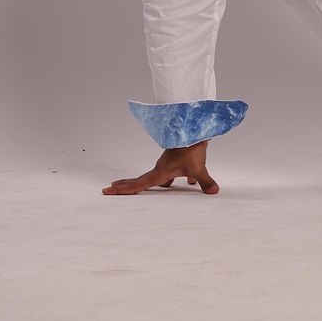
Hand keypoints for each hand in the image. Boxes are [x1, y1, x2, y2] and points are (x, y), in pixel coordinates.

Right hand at [101, 139, 218, 194]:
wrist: (194, 128)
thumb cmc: (192, 147)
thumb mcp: (199, 167)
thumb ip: (205, 181)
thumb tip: (213, 192)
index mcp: (160, 173)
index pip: (138, 185)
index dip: (123, 190)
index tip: (107, 190)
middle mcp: (160, 168)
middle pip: (138, 179)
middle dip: (124, 185)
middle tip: (109, 188)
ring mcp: (165, 162)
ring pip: (151, 175)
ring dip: (141, 181)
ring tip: (129, 185)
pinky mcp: (173, 159)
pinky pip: (165, 172)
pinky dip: (164, 179)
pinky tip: (178, 183)